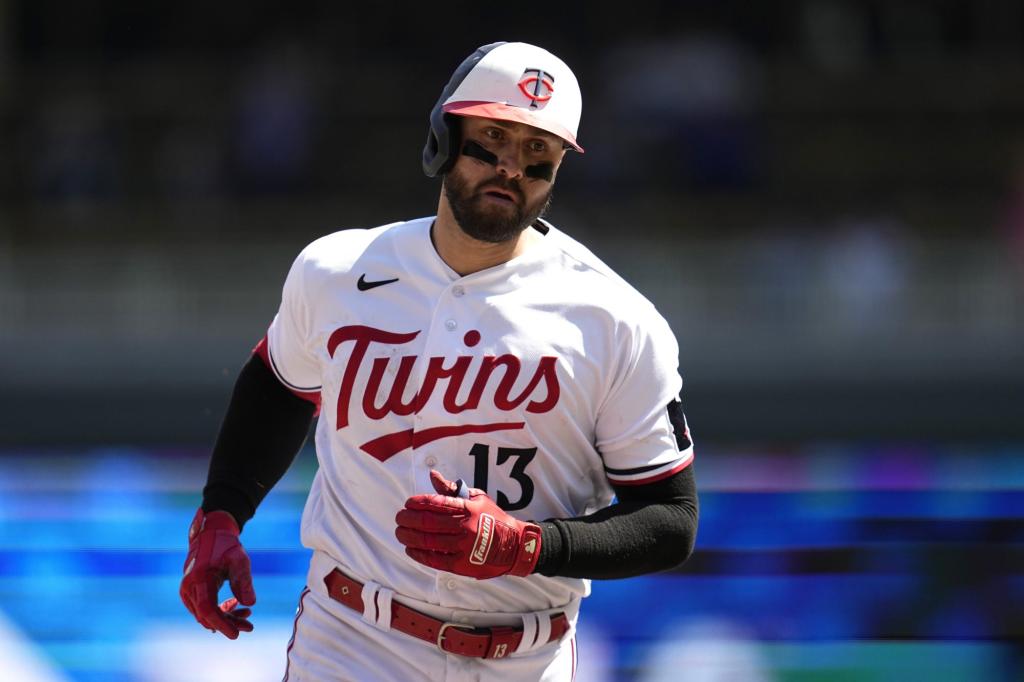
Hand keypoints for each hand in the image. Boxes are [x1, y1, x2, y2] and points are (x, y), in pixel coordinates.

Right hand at [179, 508, 255, 638]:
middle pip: (207, 615)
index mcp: (199, 578)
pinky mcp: (191, 592)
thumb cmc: (227, 546)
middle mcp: (189, 587)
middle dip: (228, 623)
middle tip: (250, 626)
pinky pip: (204, 607)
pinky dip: (219, 610)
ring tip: (247, 615)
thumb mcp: (240, 560)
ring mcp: (188, 590)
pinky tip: (236, 606)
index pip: (208, 609)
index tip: (236, 634)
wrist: (212, 534)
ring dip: (225, 618)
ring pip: (205, 613)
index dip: (222, 623)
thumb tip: (250, 604)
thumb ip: (244, 581)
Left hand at [395, 470, 541, 578]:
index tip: (408, 503)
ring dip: (408, 536)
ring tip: (400, 533)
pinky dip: (419, 554)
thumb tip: (432, 476)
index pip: (435, 504)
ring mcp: (463, 547)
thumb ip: (452, 489)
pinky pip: (434, 559)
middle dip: (408, 519)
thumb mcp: (477, 498)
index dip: (417, 503)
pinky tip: (410, 549)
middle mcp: (465, 527)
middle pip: (427, 523)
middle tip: (399, 518)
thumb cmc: (492, 518)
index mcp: (468, 508)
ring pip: (427, 541)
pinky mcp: (461, 565)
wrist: (513, 545)